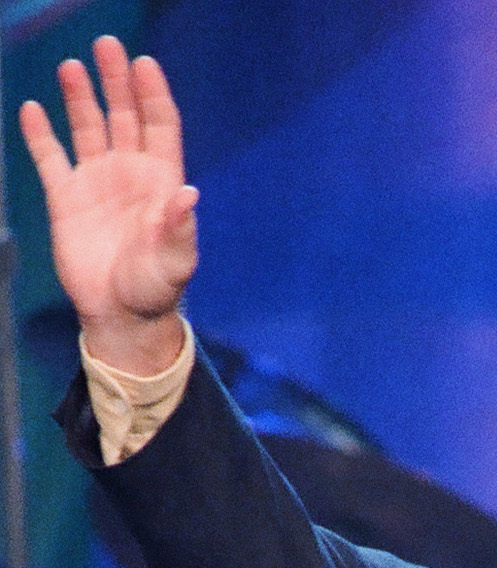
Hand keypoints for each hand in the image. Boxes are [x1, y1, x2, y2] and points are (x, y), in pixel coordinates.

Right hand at [19, 38, 196, 375]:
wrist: (121, 318)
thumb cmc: (156, 290)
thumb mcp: (176, 262)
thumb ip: (180, 227)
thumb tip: (190, 192)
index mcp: (160, 181)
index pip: (159, 125)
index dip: (152, 93)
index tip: (143, 63)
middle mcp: (129, 173)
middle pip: (123, 114)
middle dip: (116, 80)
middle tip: (107, 46)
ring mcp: (96, 182)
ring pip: (88, 127)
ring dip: (81, 97)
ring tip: (73, 68)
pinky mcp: (66, 198)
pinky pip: (50, 158)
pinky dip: (41, 135)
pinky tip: (33, 110)